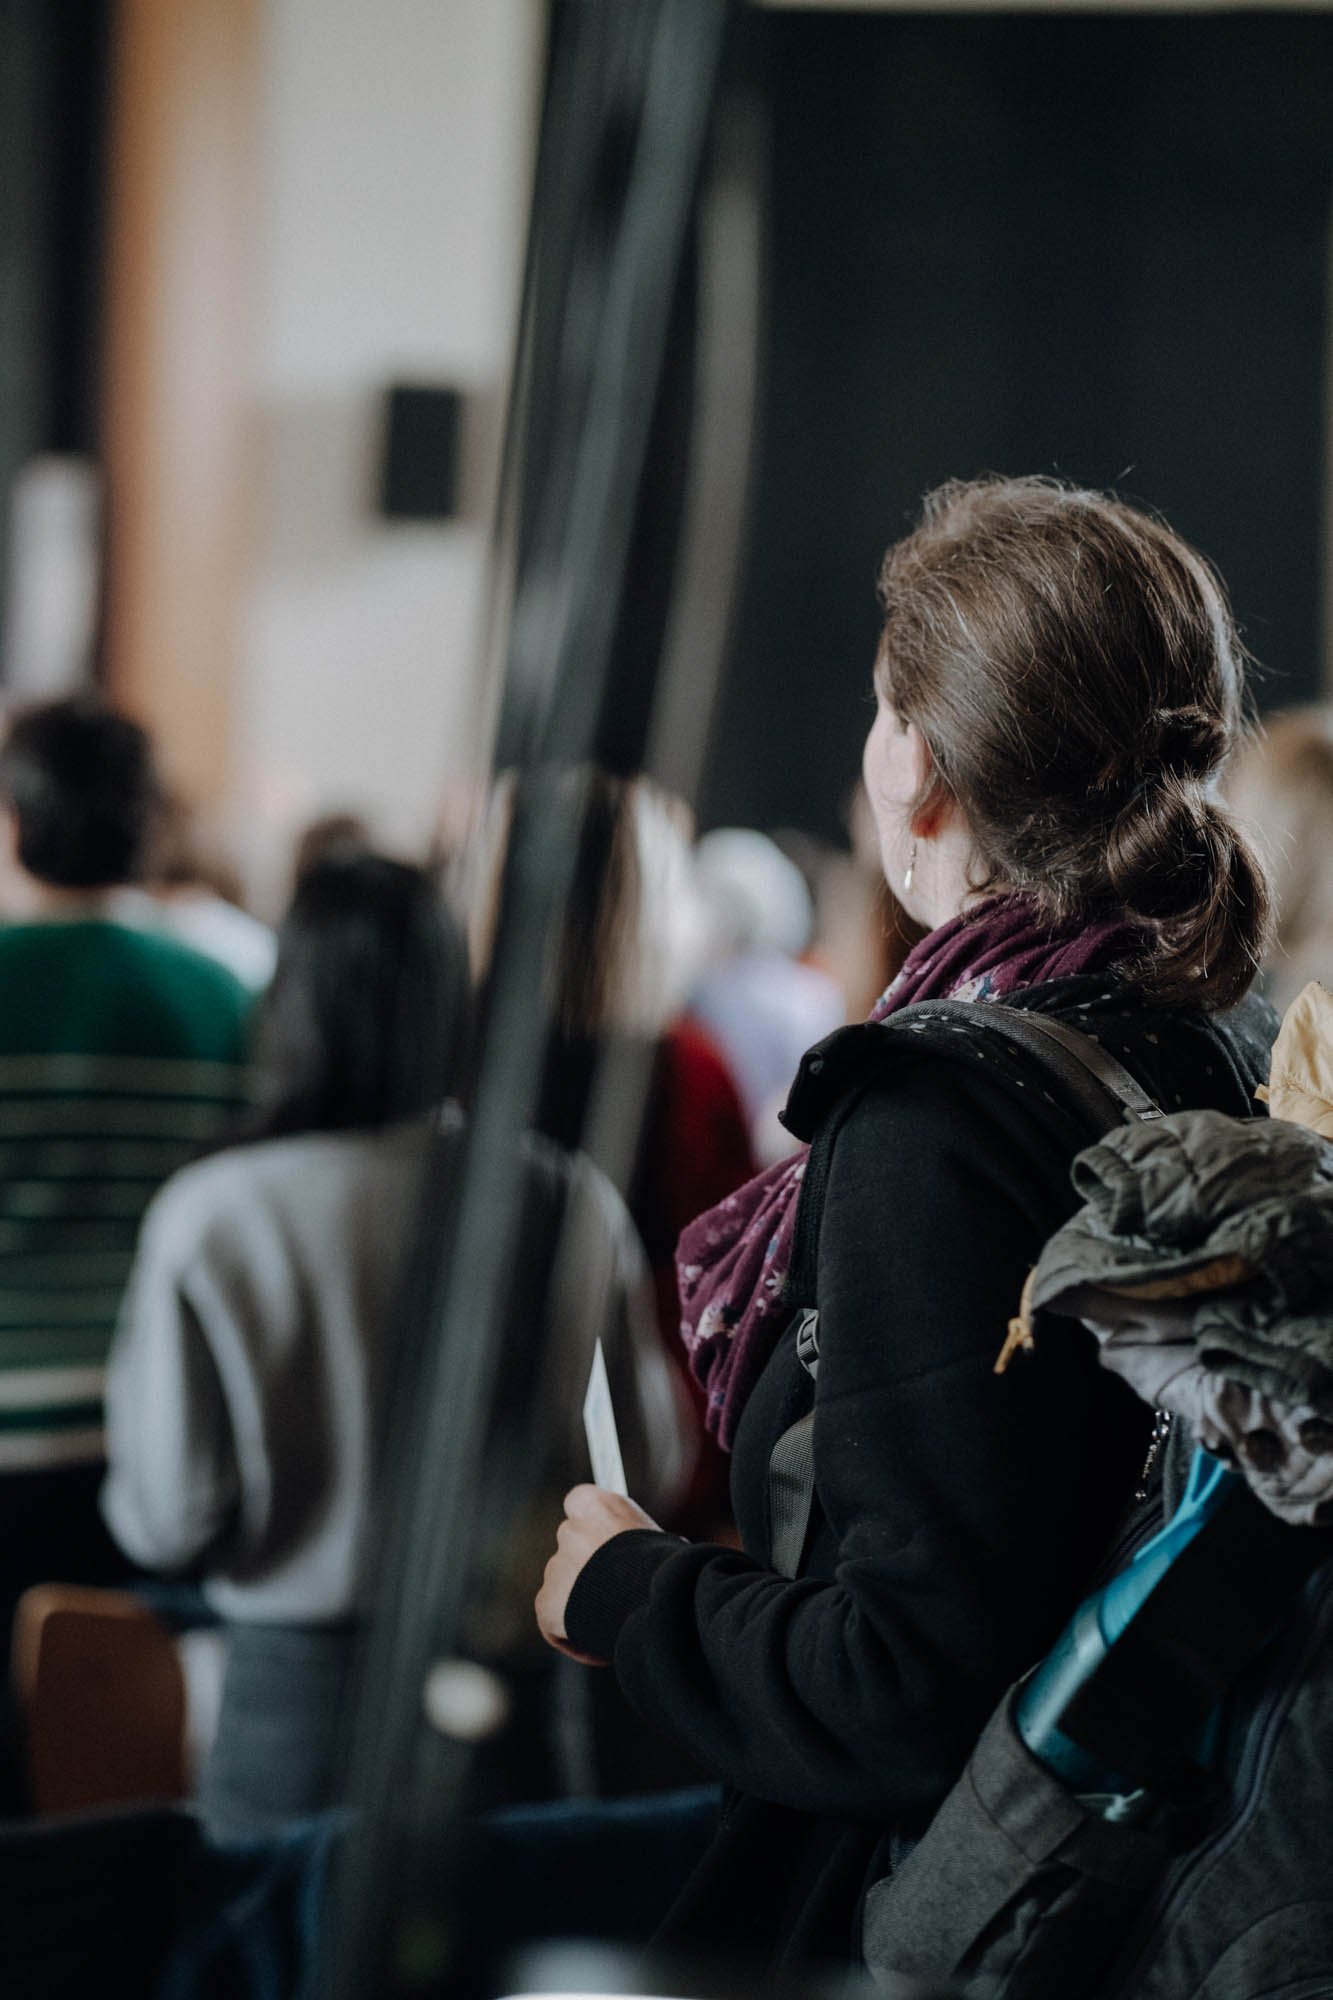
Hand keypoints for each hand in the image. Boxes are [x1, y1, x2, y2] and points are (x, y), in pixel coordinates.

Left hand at [535, 1484, 660, 1663]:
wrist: (657, 1603)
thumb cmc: (668, 1572)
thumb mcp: (657, 1542)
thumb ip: (632, 1541)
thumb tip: (637, 1555)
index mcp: (598, 1506)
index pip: (580, 1504)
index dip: (590, 1527)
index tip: (603, 1544)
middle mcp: (571, 1530)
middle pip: (571, 1549)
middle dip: (586, 1570)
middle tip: (614, 1594)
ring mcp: (555, 1567)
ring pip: (563, 1588)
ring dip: (581, 1603)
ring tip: (614, 1622)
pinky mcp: (545, 1602)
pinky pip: (554, 1622)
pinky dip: (571, 1635)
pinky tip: (601, 1645)